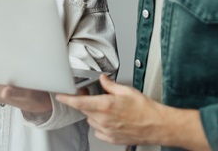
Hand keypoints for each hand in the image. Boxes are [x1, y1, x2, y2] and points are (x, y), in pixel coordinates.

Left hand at [56, 74, 209, 149]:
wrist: (157, 125)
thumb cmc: (146, 109)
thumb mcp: (126, 91)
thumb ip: (110, 85)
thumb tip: (102, 79)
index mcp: (105, 105)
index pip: (79, 102)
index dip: (67, 98)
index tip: (60, 95)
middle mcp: (103, 120)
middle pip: (84, 109)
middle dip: (86, 102)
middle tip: (95, 96)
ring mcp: (106, 131)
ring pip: (90, 119)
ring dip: (94, 113)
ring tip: (109, 108)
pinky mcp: (111, 138)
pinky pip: (98, 130)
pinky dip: (100, 123)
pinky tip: (111, 119)